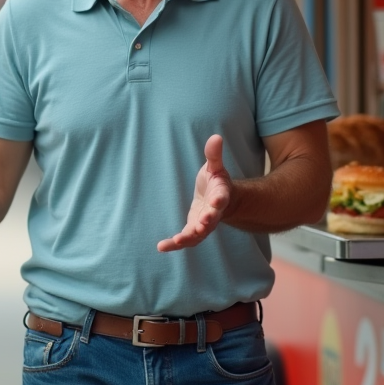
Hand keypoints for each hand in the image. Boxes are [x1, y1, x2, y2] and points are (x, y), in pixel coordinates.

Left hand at [158, 134, 232, 251]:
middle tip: (201, 226)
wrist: (218, 199)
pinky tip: (161, 247)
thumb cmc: (215, 182)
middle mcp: (214, 213)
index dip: (219, 199)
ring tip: (177, 241)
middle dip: (206, 223)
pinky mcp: (193, 230)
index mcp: (221, 196)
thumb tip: (216, 137)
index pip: (222, 198)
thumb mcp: (214, 167)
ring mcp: (204, 224)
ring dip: (189, 237)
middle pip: (211, 220)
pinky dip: (175, 244)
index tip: (217, 200)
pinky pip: (185, 239)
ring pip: (198, 234)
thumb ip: (214, 155)